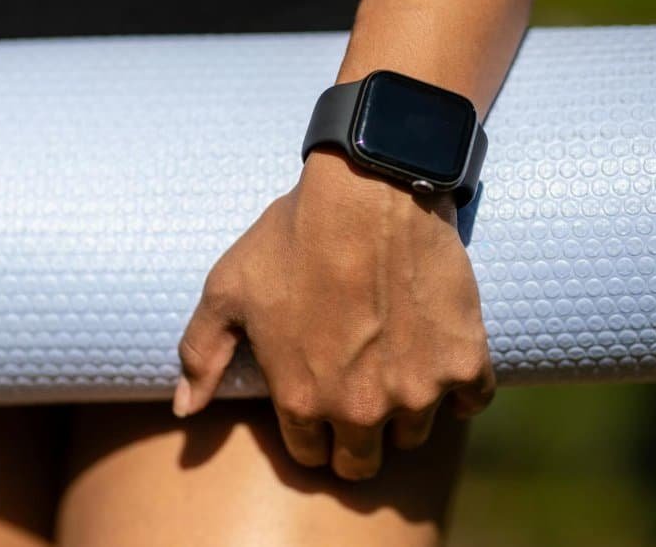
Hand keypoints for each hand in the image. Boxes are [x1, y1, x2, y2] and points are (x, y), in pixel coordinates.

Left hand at [173, 148, 494, 479]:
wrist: (367, 193)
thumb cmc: (289, 239)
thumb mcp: (226, 292)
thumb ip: (201, 356)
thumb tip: (185, 410)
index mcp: (302, 400)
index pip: (309, 454)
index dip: (309, 433)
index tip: (314, 406)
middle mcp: (362, 409)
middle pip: (361, 462)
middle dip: (353, 441)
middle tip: (354, 399)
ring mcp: (419, 390)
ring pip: (414, 435)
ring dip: (402, 413)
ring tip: (390, 368)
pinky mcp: (465, 362)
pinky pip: (470, 401)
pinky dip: (457, 386)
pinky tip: (434, 354)